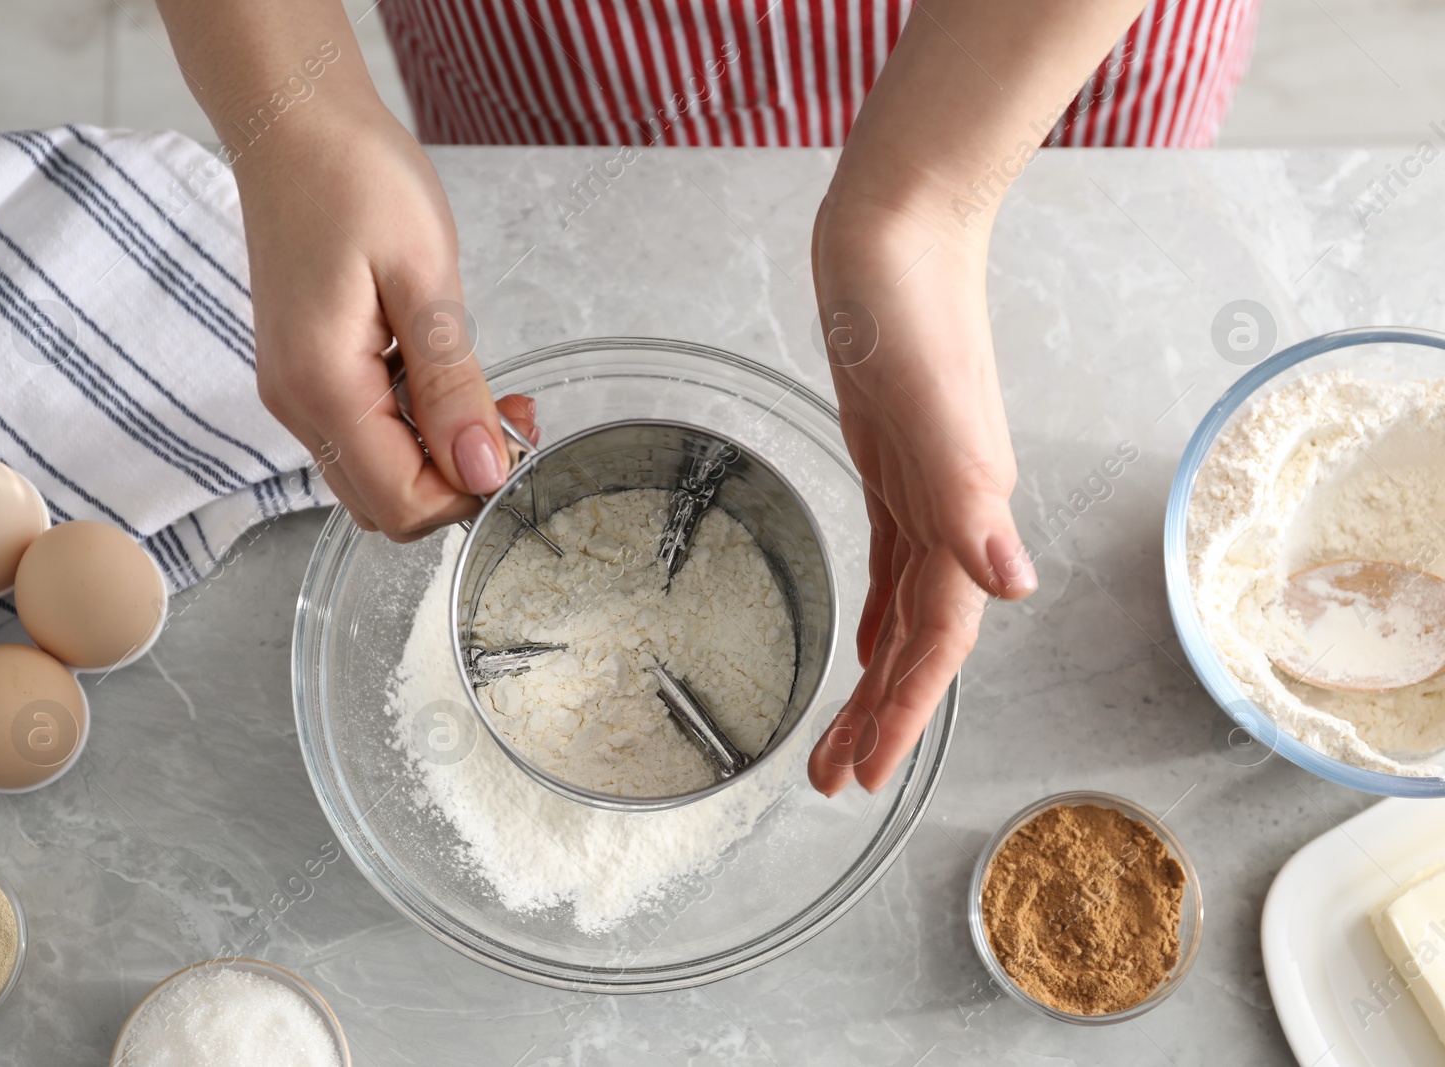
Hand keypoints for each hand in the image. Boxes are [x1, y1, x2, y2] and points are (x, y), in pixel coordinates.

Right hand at [236, 96, 532, 538]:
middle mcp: (296, 404)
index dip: (468, 493)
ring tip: (483, 391)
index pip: (402, 504)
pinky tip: (441, 376)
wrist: (292, 121)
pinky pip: (361, 436)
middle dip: (456, 482)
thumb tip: (483, 471)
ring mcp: (294, 391)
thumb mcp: (426, 278)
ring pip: (373, 476)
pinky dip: (410, 428)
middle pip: (385, 506)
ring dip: (436, 456)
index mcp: (323, 386)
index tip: (516, 441)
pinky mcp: (305, 373)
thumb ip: (452, 385)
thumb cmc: (354, 177)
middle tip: (509, 415)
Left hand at [807, 193, 1036, 796]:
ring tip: (837, 736)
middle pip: (918, 642)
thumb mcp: (929, 406)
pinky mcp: (894, 465)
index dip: (903, 711)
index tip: (864, 773)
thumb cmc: (910, 308)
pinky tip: (861, 640)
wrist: (899, 228)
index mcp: (963, 515)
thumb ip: (969, 496)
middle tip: (832, 781)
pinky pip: (891, 563)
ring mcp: (924, 490)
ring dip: (874, 676)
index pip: (937, 641)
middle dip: (880, 715)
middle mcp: (952, 515)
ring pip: (904, 610)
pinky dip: (876, 613)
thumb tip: (1012, 589)